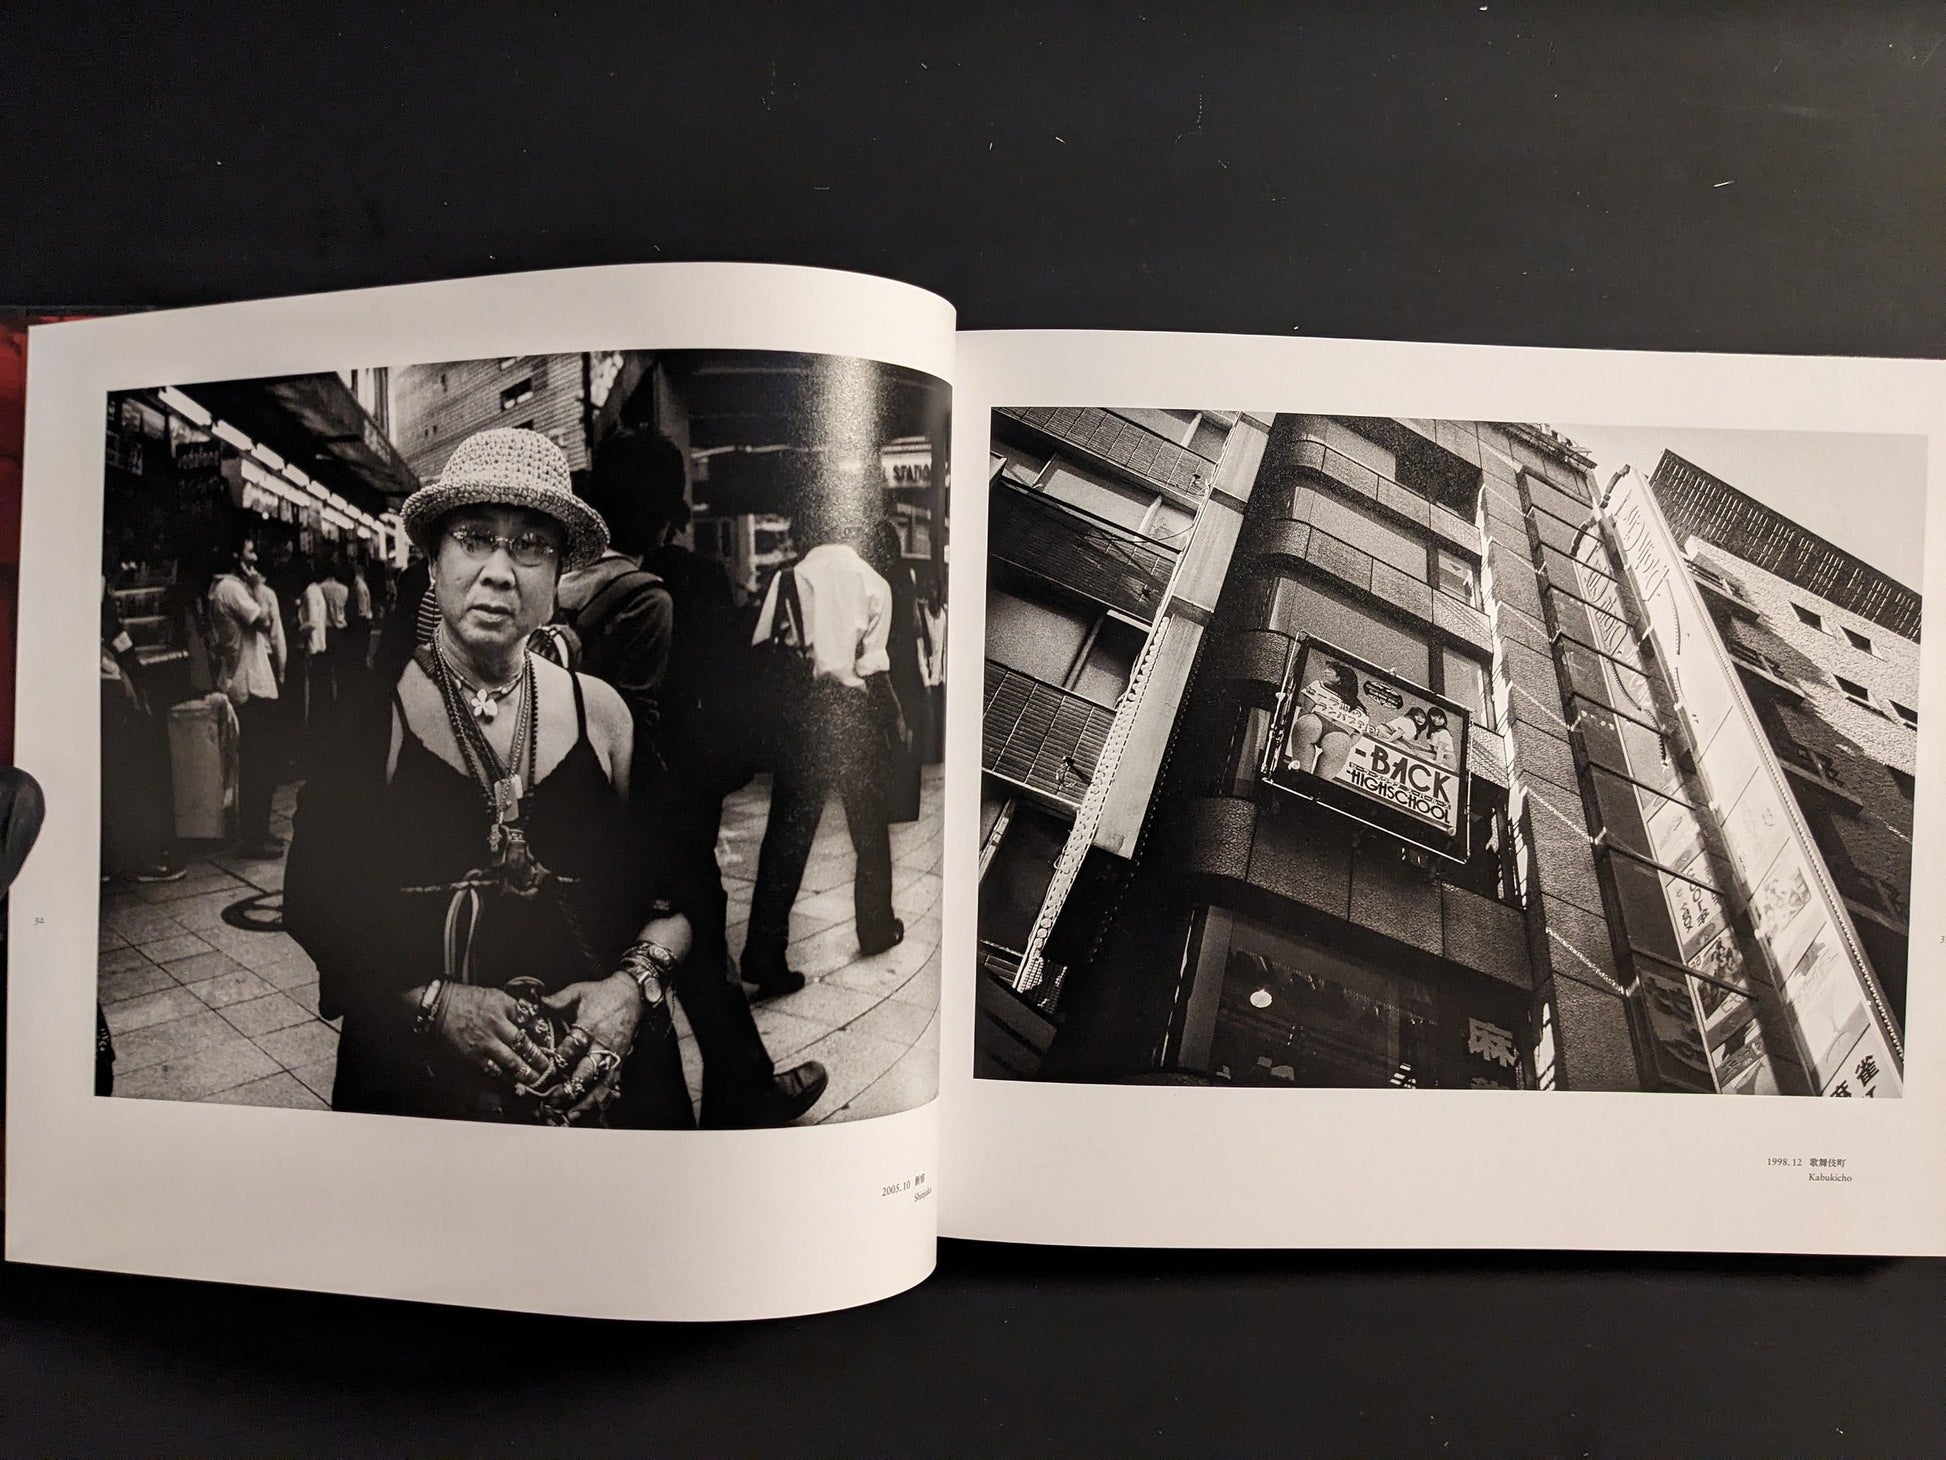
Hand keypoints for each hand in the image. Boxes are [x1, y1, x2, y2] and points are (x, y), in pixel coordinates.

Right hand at [432, 984, 552, 1085]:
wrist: (438, 1007)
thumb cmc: (465, 999)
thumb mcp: (493, 995)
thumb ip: (512, 1007)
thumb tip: (530, 1018)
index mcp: (504, 1006)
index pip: (530, 1021)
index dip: (542, 1034)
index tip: (549, 1043)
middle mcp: (498, 1024)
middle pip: (525, 1044)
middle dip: (538, 1058)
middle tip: (547, 1066)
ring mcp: (486, 1042)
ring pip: (512, 1061)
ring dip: (526, 1072)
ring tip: (536, 1079)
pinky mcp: (474, 1056)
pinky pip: (493, 1070)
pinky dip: (505, 1078)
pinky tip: (514, 1083)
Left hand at [541, 973, 646, 1115]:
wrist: (632, 995)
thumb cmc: (602, 994)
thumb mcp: (578, 991)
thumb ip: (557, 1000)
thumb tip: (536, 1003)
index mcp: (589, 1026)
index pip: (571, 1047)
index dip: (557, 1062)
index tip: (543, 1074)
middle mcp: (602, 1044)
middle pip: (586, 1072)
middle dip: (570, 1089)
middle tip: (552, 1102)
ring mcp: (612, 1056)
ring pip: (601, 1084)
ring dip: (586, 1102)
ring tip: (570, 1116)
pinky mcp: (620, 1062)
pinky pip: (611, 1085)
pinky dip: (600, 1101)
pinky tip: (588, 1112)